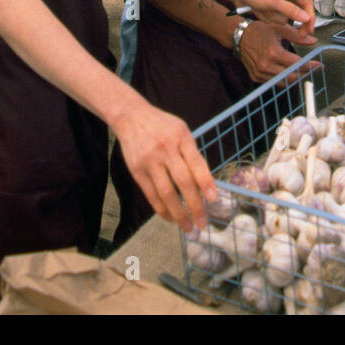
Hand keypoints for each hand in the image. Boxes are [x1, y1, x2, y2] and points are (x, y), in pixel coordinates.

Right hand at [113, 101, 216, 233]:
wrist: (131, 117)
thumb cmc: (162, 126)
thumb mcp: (182, 131)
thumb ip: (192, 154)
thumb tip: (205, 184)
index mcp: (181, 137)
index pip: (196, 163)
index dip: (206, 182)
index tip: (213, 200)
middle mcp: (165, 149)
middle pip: (182, 182)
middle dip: (194, 205)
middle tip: (203, 223)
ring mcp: (149, 161)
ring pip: (166, 193)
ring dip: (178, 213)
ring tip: (188, 227)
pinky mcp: (137, 170)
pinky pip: (151, 194)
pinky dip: (161, 209)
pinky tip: (170, 218)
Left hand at [224, 0, 314, 29]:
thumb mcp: (272, 1)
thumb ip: (291, 10)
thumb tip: (307, 17)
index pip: (307, 2)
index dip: (310, 16)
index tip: (310, 28)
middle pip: (297, 12)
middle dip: (288, 18)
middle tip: (298, 33)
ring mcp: (278, 2)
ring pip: (284, 18)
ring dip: (273, 17)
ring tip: (262, 9)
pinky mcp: (270, 8)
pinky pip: (274, 19)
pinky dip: (266, 17)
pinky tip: (258, 10)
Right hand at [237, 21, 318, 83]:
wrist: (239, 36)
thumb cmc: (258, 31)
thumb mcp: (279, 29)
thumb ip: (297, 36)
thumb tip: (312, 41)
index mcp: (273, 52)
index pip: (297, 64)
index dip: (310, 66)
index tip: (318, 65)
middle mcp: (266, 65)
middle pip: (292, 76)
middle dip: (304, 73)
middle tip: (312, 69)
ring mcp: (260, 73)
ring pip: (283, 82)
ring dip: (294, 78)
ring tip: (302, 71)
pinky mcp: (256, 77)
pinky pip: (274, 82)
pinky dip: (283, 79)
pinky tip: (288, 73)